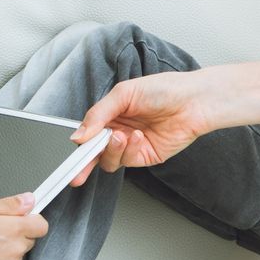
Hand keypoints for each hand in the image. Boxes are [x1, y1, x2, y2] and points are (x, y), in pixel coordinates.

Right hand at [0, 193, 49, 259]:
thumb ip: (8, 204)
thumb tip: (29, 200)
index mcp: (13, 229)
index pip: (41, 225)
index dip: (31, 221)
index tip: (19, 220)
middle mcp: (16, 250)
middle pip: (28, 240)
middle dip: (15, 235)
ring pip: (17, 255)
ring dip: (6, 252)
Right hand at [70, 69, 210, 175]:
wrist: (194, 100)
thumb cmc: (163, 89)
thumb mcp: (124, 94)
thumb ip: (98, 114)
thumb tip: (78, 135)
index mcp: (110, 114)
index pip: (86, 132)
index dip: (76, 144)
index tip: (66, 154)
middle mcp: (117, 131)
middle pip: (93, 153)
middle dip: (83, 162)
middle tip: (76, 169)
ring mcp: (131, 145)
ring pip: (108, 160)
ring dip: (111, 150)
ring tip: (120, 135)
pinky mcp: (145, 156)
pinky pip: (127, 161)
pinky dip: (128, 150)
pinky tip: (137, 136)